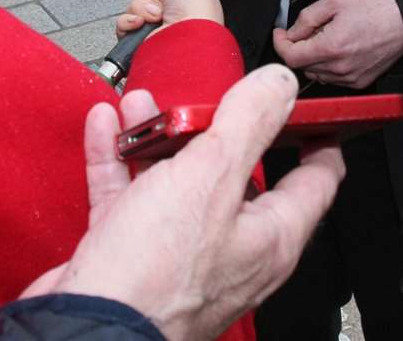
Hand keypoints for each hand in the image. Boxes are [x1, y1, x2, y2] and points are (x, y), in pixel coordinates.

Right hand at [21, 65, 344, 340]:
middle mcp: (231, 250)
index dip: (318, 140)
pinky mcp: (134, 257)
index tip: (314, 112)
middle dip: (215, 128)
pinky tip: (107, 128)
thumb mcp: (209, 176)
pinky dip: (119, 160)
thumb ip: (247, 122)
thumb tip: (278, 85)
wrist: (85, 324)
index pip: (314, 183)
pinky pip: (131, 196)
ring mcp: (181, 255)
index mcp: (269, 238)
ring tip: (144, 106)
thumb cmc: (153, 275)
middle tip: (205, 99)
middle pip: (236, 174)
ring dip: (159, 137)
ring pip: (178, 181)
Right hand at [116, 0, 224, 37]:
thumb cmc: (196, 14)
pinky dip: (130, 21)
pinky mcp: (138, 43)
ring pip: (134, 5)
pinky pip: (123, 23)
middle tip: (165, 0)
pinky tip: (142, 24)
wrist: (183, 44)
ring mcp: (154, 29)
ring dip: (143, 7)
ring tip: (157, 16)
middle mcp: (172, 15)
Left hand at [272, 0, 402, 89]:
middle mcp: (339, 68)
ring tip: (329, 38)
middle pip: (302, 66)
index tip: (281, 34)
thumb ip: (307, 18)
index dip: (280, 44)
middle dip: (299, 47)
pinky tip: (340, 50)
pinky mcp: (359, 83)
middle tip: (310, 30)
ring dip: (314, 58)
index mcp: (331, 47)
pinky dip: (328, 66)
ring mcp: (349, 78)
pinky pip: (332, 79)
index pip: (290, 57)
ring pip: (316, 73)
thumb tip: (291, 33)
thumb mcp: (335, 1)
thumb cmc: (374, 10)